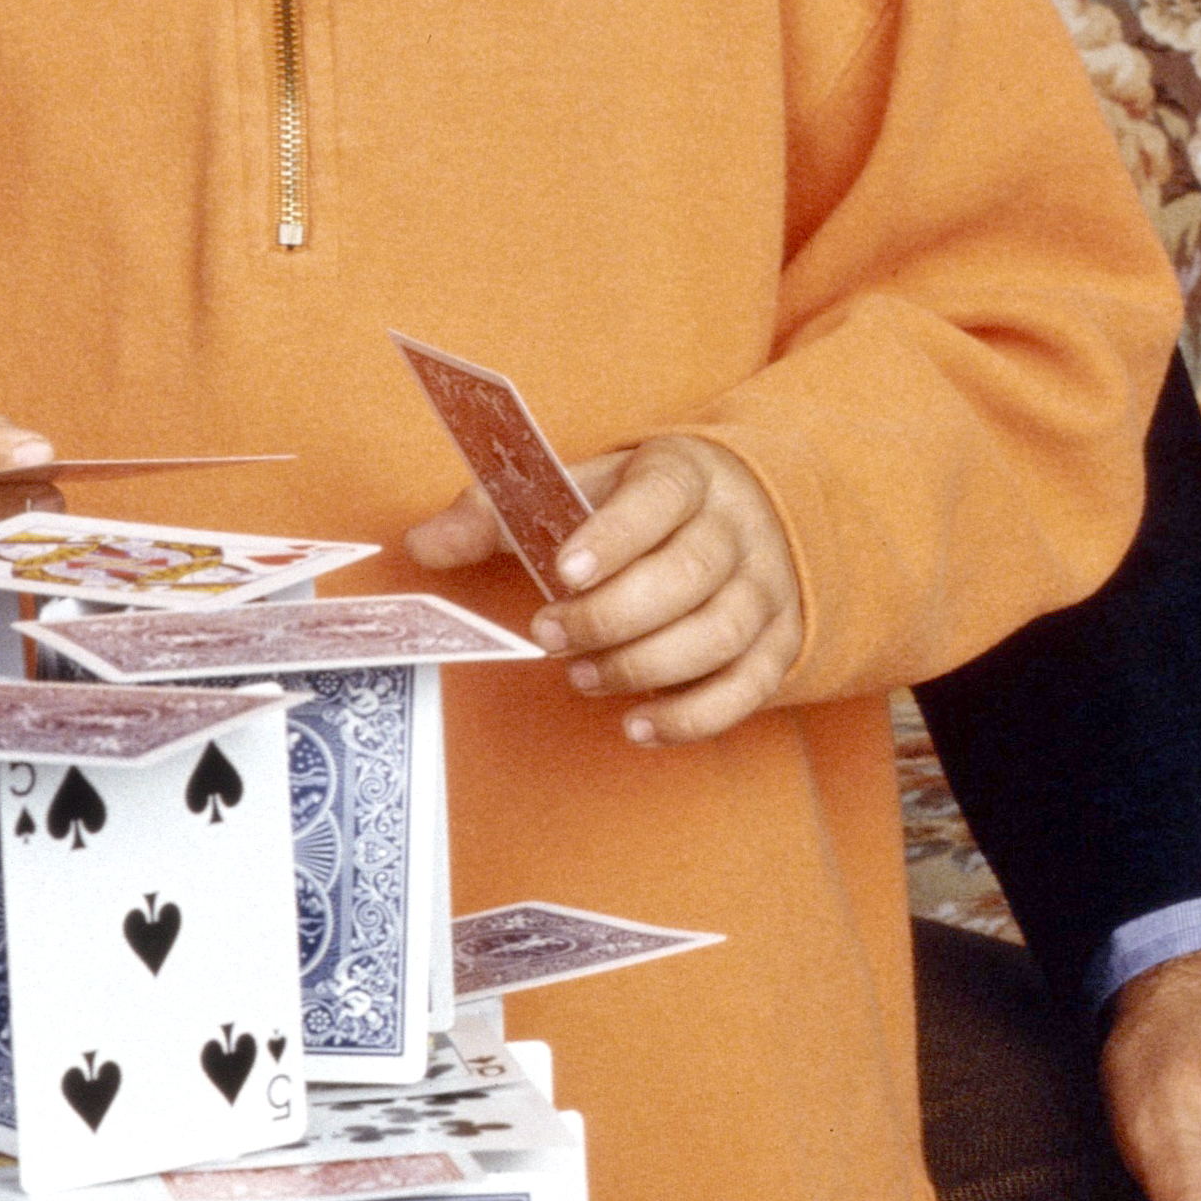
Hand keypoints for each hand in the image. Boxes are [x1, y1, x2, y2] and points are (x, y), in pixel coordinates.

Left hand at [407, 430, 804, 743]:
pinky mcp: (780, 641)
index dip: (613, 536)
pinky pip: (749, 686)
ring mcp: (767, 587)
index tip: (562, 571)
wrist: (747, 510)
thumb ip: (497, 515)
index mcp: (685, 475)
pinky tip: (637, 725)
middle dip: (613, 614)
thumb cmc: (637, 507)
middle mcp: (736, 529)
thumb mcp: (576, 489)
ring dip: (645, 665)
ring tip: (582, 678)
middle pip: (689, 573)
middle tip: (549, 634)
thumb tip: (421, 545)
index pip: (659, 498)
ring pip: (721, 632)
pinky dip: (694, 715)